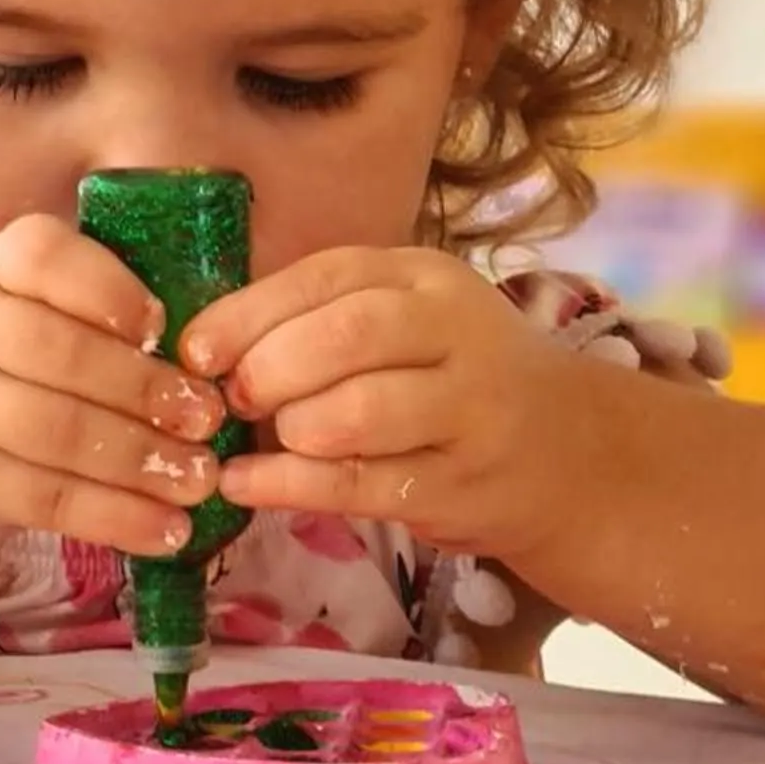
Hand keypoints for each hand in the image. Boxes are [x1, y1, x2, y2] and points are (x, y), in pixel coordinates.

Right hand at [0, 215, 226, 556]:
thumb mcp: (22, 299)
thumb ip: (95, 302)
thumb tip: (215, 336)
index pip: (40, 256)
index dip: (106, 290)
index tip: (163, 327)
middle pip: (56, 353)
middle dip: (144, 388)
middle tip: (210, 416)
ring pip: (55, 431)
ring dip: (140, 460)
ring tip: (201, 479)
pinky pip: (47, 499)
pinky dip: (116, 518)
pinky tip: (169, 529)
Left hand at [184, 246, 566, 551]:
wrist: (569, 452)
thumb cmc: (454, 378)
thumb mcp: (406, 321)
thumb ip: (322, 320)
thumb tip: (206, 346)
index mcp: (427, 278)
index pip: (329, 277)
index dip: (249, 313)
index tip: (195, 348)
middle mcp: (457, 332)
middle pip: (344, 338)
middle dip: (268, 370)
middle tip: (235, 399)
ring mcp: (468, 411)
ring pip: (356, 415)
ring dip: (288, 430)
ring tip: (263, 440)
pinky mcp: (462, 485)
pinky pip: (361, 486)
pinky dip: (290, 486)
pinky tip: (248, 484)